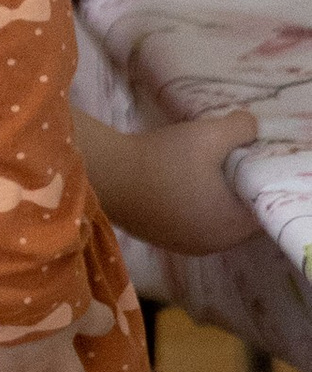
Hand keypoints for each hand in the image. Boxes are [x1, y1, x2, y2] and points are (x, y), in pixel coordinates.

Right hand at [91, 107, 261, 256]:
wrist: (109, 174)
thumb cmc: (165, 159)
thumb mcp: (210, 134)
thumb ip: (241, 128)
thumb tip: (250, 127)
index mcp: (232, 226)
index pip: (261, 204)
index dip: (257, 180)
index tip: (245, 158)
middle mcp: (214, 244)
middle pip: (238, 213)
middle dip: (234, 189)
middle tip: (224, 159)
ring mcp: (186, 245)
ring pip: (212, 218)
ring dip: (211, 197)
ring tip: (199, 169)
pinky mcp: (163, 240)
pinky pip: (189, 222)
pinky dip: (189, 205)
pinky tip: (176, 181)